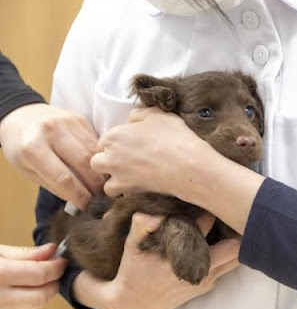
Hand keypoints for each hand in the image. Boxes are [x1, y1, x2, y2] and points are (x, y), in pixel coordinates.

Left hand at [0, 104, 105, 209]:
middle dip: (95, 184)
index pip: (63, 178)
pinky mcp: (79, 118)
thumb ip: (54, 185)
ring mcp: (67, 122)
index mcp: (32, 148)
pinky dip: (100, 156)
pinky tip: (99, 166)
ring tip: (103, 184)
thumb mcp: (28, 170)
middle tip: (100, 197)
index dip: (79, 195)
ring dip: (102, 171)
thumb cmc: (21, 148)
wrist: (21, 116)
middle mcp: (51, 131)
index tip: (88, 207)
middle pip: (83, 163)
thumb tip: (80, 202)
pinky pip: (96, 141)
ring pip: (94, 152)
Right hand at [0, 243, 67, 308]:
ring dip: (43, 293)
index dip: (56, 267)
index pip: (40, 276)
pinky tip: (21, 290)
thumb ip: (23, 254)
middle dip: (54, 283)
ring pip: (33, 308)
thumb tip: (51, 251)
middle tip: (56, 269)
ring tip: (39, 278)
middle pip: (41, 297)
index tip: (61, 259)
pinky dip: (27, 303)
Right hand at [73, 213, 240, 308]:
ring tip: (228, 222)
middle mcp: (199, 271)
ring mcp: (206, 279)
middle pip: (234, 247)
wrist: (135, 303)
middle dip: (234, 228)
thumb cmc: (133, 269)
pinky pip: (227, 266)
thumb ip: (142, 225)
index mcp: (182, 257)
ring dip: (234, 240)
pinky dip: (228, 251)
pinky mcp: (207, 285)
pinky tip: (220, 238)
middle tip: (229, 209)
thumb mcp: (132, 245)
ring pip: (235, 258)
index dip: (209, 209)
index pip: (207, 225)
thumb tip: (150, 212)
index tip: (209, 197)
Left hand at [91, 107, 211, 199]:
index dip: (115, 144)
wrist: (187, 165)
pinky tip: (133, 187)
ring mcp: (117, 175)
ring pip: (103, 179)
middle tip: (125, 162)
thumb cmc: (174, 137)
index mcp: (114, 135)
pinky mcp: (126, 190)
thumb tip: (131, 120)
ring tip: (128, 177)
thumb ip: (139, 115)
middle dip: (108, 161)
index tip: (128, 147)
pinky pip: (114, 193)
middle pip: (97, 160)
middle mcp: (110, 155)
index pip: (104, 141)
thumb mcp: (158, 115)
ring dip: (112, 178)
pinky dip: (121, 192)